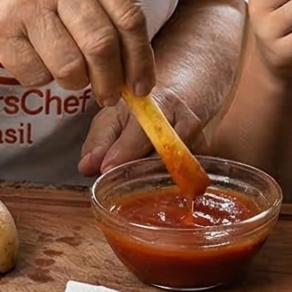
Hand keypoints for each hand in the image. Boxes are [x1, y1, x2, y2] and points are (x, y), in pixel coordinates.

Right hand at [0, 0, 155, 101]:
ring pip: (69, 67)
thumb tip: (133, 62)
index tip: (142, 84)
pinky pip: (35, 75)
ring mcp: (25, 1)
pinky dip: (41, 79)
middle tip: (109, 94)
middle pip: (101, 45)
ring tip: (70, 75)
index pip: (129, 15)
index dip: (140, 59)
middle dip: (110, 81)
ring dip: (75, 82)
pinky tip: (36, 60)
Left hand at [78, 85, 206, 177]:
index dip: (124, 151)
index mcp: (159, 102)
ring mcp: (200, 141)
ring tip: (134, 187)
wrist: (175, 105)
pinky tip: (153, 188)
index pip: (142, 130)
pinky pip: (185, 178)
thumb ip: (99, 142)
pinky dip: (167, 185)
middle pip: (162, 154)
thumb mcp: (113, 118)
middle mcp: (185, 120)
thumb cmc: (138, 113)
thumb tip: (87, 166)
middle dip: (136, 172)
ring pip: (175, 170)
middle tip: (117, 185)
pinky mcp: (205, 160)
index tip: (106, 168)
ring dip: (152, 181)